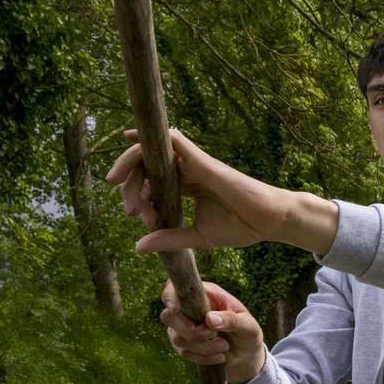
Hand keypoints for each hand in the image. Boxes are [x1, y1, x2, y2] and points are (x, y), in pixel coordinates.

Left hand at [106, 128, 337, 254]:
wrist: (268, 221)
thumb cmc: (240, 226)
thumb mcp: (196, 236)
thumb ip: (168, 238)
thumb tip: (137, 246)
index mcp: (187, 188)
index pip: (152, 184)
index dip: (139, 198)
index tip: (140, 219)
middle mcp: (186, 172)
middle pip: (146, 168)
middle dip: (128, 184)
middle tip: (126, 207)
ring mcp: (193, 164)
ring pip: (152, 152)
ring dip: (129, 163)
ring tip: (116, 181)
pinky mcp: (201, 160)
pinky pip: (171, 141)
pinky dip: (150, 137)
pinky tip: (130, 138)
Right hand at [161, 282, 266, 383]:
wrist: (246, 354)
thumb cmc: (248, 333)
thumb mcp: (249, 326)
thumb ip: (233, 320)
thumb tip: (210, 318)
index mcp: (205, 294)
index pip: (174, 287)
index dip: (170, 296)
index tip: (176, 308)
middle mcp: (189, 308)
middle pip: (168, 317)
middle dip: (192, 331)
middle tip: (215, 335)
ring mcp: (182, 326)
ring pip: (176, 337)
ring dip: (203, 347)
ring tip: (224, 345)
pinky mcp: (183, 344)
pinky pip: (183, 352)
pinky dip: (203, 357)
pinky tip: (219, 356)